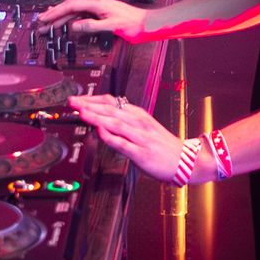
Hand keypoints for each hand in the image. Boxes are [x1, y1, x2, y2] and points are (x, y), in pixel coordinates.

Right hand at [39, 0, 150, 41]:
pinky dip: (71, 18)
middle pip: (70, 7)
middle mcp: (96, 2)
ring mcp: (98, 6)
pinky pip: (82, 13)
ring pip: (75, 10)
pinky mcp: (101, 11)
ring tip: (48, 23)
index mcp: (97, 3)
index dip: (56, 12)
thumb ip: (91, 26)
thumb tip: (73, 26)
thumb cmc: (133, 25)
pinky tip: (66, 22)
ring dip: (62, 17)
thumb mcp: (111, 27)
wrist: (147, 24)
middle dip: (55, 14)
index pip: (71, 6)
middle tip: (41, 22)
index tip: (45, 18)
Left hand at [69, 89, 202, 183]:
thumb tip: (102, 120)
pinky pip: (124, 144)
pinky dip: (111, 137)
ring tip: (82, 113)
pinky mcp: (142, 153)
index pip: (112, 102)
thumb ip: (125, 123)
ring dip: (98, 117)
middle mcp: (139, 123)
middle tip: (73, 103)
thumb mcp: (144, 128)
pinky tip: (100, 132)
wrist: (186, 161)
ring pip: (116, 124)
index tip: (78, 99)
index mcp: (138, 115)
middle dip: (90, 105)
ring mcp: (141, 138)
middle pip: (111, 110)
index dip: (93, 100)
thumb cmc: (162, 146)